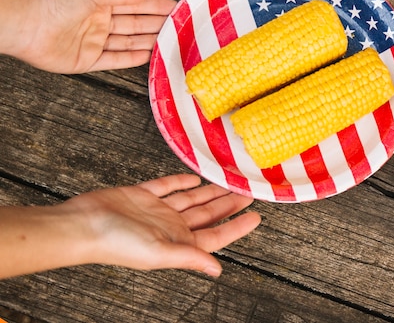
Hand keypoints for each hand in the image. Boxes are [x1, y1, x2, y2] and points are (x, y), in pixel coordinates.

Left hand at [0, 0, 175, 72]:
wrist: (29, 27)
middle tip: (180, 28)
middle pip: (135, 25)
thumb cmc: (55, 5)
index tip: (177, 8)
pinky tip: (148, 56)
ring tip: (170, 42)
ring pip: (129, 43)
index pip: (136, 6)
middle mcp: (100, 23)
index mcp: (101, 4)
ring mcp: (96, 42)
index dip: (157, 7)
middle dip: (157, 25)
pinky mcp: (89, 60)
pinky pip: (116, 60)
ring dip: (149, 42)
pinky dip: (133, 59)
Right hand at [64, 174, 260, 275]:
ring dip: (210, 191)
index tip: (256, 216)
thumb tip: (217, 271)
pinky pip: (166, 186)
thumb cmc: (115, 243)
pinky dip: (181, 181)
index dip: (237, 227)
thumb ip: (189, 257)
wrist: (81, 225)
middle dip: (228, 204)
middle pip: (207, 214)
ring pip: (191, 199)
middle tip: (248, 193)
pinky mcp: (141, 195)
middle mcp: (169, 226)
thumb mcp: (158, 252)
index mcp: (177, 242)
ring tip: (229, 183)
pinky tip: (194, 178)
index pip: (215, 235)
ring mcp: (156, 210)